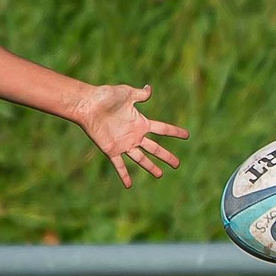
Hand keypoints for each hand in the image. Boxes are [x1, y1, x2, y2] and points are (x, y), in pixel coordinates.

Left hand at [71, 83, 188, 186]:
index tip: (187, 136)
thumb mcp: (127, 93)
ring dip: (150, 167)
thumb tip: (150, 89)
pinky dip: (124, 175)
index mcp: (140, 122)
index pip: (162, 129)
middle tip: (177, 164)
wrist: (88, 105)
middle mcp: (134, 135)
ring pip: (141, 159)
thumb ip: (140, 95)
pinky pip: (120, 165)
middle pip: (155, 148)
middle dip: (166, 156)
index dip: (175, 132)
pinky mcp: (112, 150)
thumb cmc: (106, 96)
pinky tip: (129, 185)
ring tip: (160, 175)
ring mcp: (124, 144)